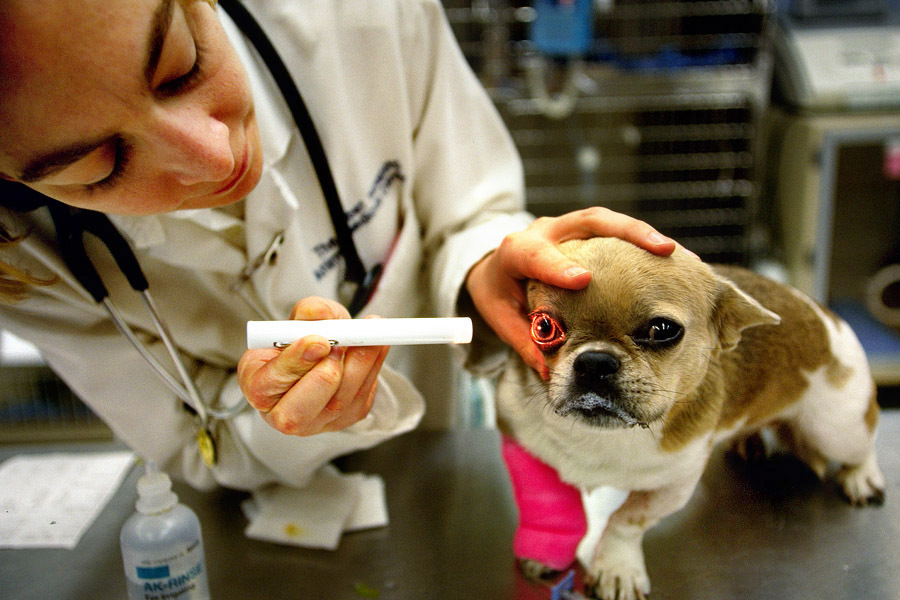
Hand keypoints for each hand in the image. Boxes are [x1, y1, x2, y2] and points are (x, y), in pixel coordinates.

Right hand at [236, 297, 388, 435]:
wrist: (326, 350)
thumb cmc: (305, 337)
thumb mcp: (303, 317)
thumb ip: (308, 312)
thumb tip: (317, 313)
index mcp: (258, 386)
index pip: (265, 385)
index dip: (293, 363)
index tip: (318, 341)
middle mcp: (282, 413)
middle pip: (297, 413)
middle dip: (324, 377)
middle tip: (339, 346)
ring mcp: (316, 422)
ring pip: (338, 404)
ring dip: (357, 364)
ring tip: (366, 334)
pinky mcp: (346, 418)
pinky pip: (361, 398)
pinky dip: (373, 367)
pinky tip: (376, 345)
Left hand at [465, 207, 677, 375]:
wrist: (493, 267)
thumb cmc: (498, 294)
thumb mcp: (500, 319)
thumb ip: (525, 342)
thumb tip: (551, 372)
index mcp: (516, 252)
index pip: (535, 255)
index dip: (557, 266)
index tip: (581, 280)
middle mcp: (545, 232)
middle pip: (588, 220)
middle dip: (628, 233)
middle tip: (663, 251)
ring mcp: (567, 227)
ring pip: (607, 221)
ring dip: (644, 234)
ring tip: (677, 254)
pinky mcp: (583, 230)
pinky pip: (615, 230)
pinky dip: (642, 241)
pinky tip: (670, 257)